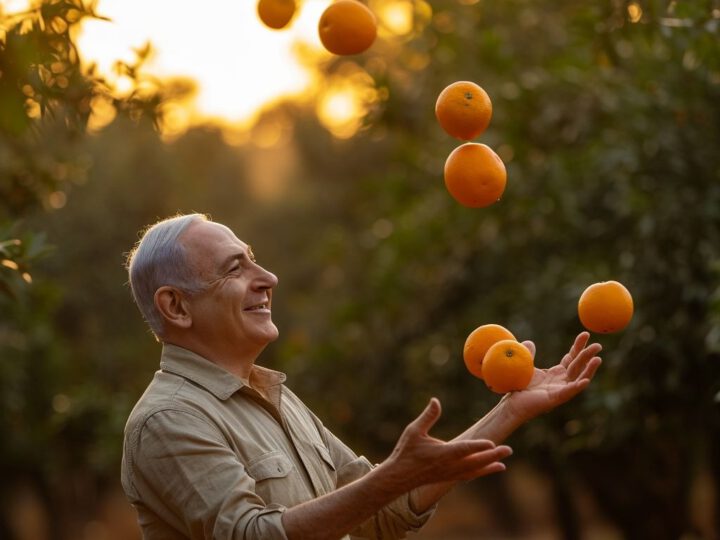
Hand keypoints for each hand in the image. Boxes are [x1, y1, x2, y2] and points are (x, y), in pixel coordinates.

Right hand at [382, 398, 511, 493]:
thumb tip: (435, 400)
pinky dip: (481, 472)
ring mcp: (450, 474)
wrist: (399, 476)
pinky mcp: (449, 477)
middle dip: (492, 456)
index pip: (464, 449)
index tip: (492, 443)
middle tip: (508, 450)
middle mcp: (448, 466)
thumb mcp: (414, 431)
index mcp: (441, 453)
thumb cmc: (406, 451)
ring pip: (474, 471)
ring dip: (489, 466)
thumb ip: (427, 417)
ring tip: (503, 462)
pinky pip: (469, 476)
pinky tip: (491, 468)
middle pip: (475, 462)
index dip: (478, 446)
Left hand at [504, 332, 601, 422]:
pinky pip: (569, 392)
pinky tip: (585, 381)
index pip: (572, 358)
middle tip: (598, 345)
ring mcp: (560, 391)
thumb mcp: (526, 366)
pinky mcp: (555, 399)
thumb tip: (530, 342)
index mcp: (557, 373)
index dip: (579, 346)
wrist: (511, 404)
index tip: (585, 334)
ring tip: (598, 359)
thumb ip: (529, 353)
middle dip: (588, 355)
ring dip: (589, 369)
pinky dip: (578, 386)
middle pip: (578, 366)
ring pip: (579, 378)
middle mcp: (562, 382)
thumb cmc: (520, 387)